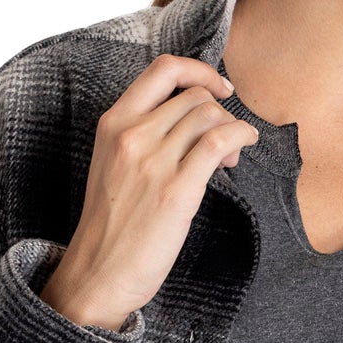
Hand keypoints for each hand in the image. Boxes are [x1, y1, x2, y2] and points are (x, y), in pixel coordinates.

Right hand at [39, 54, 259, 331]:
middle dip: (219, 113)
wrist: (99, 272)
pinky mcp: (176, 190)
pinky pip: (218, 142)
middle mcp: (131, 134)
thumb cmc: (111, 227)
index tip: (218, 88)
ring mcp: (153, 161)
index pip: (163, 70)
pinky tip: (244, 147)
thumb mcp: (115, 166)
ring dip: (232, 129)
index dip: (200, 71)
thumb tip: (192, 122)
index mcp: (113, 123)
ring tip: (231, 156)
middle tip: (226, 142)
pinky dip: (241, 136)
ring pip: (209, 116)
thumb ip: (144, 137)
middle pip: (194, 97)